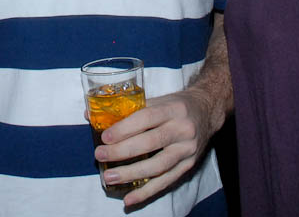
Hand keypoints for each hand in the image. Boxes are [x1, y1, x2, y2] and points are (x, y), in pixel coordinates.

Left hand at [94, 87, 221, 206]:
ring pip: (158, 166)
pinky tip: (130, 198)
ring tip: (109, 177)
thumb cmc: (176, 104)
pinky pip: (166, 181)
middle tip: (100, 155)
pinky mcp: (189, 165)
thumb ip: (128, 108)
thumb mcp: (157, 99)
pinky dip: (147, 192)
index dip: (124, 128)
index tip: (105, 137)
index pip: (146, 118)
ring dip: (131, 174)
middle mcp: (183, 129)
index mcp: (173, 108)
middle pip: (150, 142)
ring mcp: (187, 149)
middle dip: (122, 151)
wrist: (207, 111)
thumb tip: (91, 114)